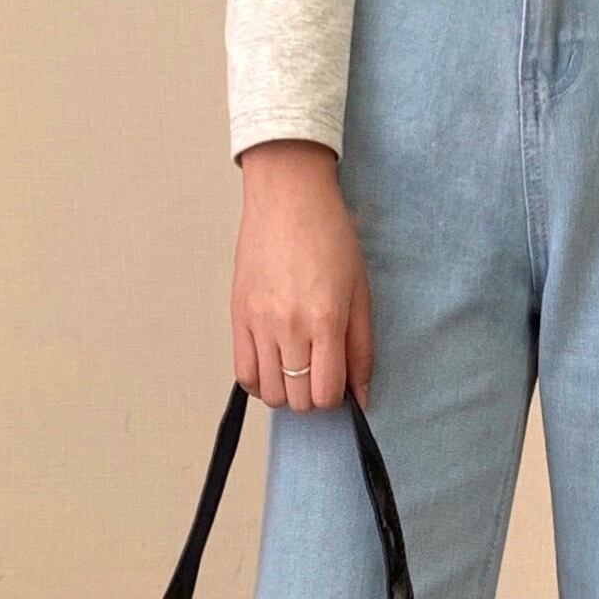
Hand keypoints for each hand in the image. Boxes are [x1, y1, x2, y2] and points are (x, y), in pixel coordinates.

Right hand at [231, 140, 373, 411]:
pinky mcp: (238, 316)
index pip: (326, 393)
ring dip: (286, 392)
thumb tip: (360, 397)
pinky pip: (243, 373)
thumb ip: (361, 350)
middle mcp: (289, 327)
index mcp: (325, 320)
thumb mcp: (360, 293)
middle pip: (297, 399)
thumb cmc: (329, 238)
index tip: (340, 382)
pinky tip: (274, 368)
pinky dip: (259, 382)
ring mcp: (259, 323)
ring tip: (297, 369)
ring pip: (269, 392)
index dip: (336, 398)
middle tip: (320, 374)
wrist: (288, 199)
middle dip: (312, 397)